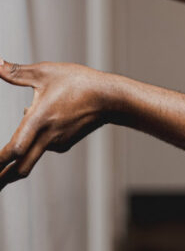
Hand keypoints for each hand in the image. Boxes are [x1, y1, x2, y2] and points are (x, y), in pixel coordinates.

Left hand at [0, 60, 108, 190]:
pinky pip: (45, 146)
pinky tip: (41, 126)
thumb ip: (17, 72)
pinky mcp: (66, 142)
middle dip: (3, 178)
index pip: (13, 149)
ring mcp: (58, 142)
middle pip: (20, 168)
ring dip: (18, 159)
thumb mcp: (46, 72)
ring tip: (6, 165)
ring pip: (32, 156)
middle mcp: (48, 136)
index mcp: (40, 119)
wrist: (109, 97)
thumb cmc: (78, 82)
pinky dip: (37, 142)